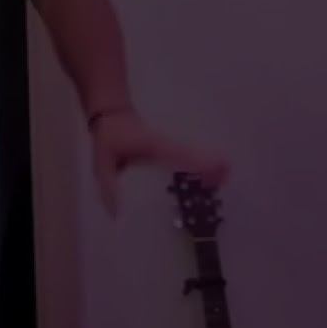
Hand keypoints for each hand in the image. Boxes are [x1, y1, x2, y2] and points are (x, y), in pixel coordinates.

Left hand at [89, 109, 228, 215]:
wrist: (111, 113)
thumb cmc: (108, 136)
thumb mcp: (102, 161)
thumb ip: (108, 185)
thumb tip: (116, 214)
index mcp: (154, 147)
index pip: (181, 155)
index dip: (200, 162)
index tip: (218, 169)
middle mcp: (167, 145)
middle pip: (196, 154)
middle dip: (212, 167)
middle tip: (224, 182)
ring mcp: (170, 143)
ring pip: (196, 154)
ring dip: (210, 165)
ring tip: (223, 181)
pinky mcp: (169, 146)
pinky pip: (189, 155)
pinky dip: (201, 164)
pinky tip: (210, 176)